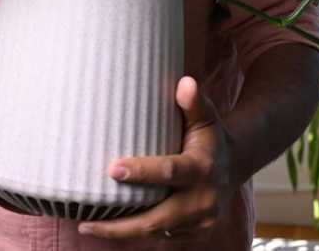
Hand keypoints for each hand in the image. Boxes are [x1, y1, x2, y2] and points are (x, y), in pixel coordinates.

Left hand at [77, 76, 233, 238]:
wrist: (233, 164)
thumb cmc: (209, 136)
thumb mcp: (205, 116)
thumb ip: (194, 102)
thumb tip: (184, 82)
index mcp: (202, 168)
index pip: (169, 171)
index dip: (141, 172)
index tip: (112, 168)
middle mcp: (203, 200)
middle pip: (157, 219)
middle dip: (120, 224)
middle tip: (86, 221)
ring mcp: (200, 222)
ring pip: (156, 233)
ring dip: (122, 234)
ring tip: (90, 226)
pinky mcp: (196, 235)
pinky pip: (162, 238)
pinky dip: (138, 236)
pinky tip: (112, 230)